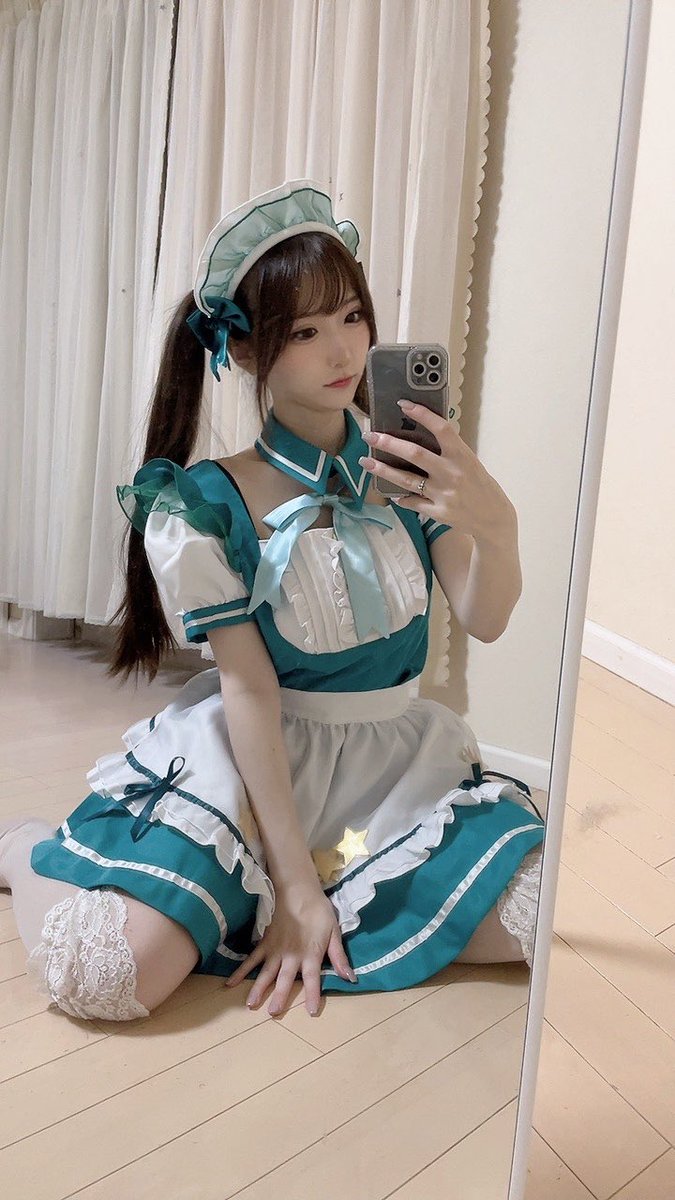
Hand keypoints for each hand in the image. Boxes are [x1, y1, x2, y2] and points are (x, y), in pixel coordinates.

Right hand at [225, 882, 356, 1016]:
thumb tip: (349, 977)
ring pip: (266, 972)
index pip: (312, 979)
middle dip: (280, 997)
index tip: (310, 1012)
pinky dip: (241, 971)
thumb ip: (339, 956)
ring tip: (250, 1005)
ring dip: (258, 988)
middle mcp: (292, 955)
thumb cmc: (319, 911)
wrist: (299, 889)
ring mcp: (276, 950)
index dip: (312, 995)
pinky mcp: (265, 943)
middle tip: (273, 1013)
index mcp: (311, 954)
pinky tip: (230, 983)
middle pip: (285, 979)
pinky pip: (252, 959)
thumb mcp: (334, 932)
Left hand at [359, 400, 515, 545]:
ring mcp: (443, 494)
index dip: (422, 415)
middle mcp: (452, 473)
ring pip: (406, 480)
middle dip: (389, 443)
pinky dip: (400, 497)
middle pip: (415, 454)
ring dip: (383, 470)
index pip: (441, 429)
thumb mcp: (469, 462)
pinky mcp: (438, 512)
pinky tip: (390, 492)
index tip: (403, 404)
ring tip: (366, 461)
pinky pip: (412, 502)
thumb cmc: (479, 484)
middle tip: (370, 435)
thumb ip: (448, 451)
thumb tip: (418, 436)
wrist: (493, 517)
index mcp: (462, 456)